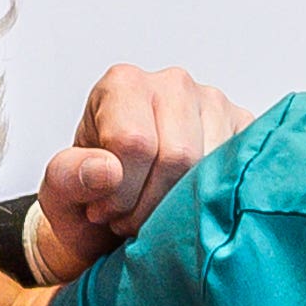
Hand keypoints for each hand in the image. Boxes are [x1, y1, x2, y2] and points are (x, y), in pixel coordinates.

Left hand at [29, 66, 248, 281]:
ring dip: (181, 208)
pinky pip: (242, 171)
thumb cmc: (89, 196)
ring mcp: (215, 103)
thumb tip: (106, 171)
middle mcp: (173, 84)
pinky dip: (214, 201)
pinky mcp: (244, 129)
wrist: (115, 212)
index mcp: (123, 84)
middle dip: (150, 204)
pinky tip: (189, 206)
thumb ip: (71, 176)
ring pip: (212, 168)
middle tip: (129, 221)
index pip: (134, 142)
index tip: (105, 211)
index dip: (120, 191)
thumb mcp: (60, 190)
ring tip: (154, 215)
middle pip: (178, 156)